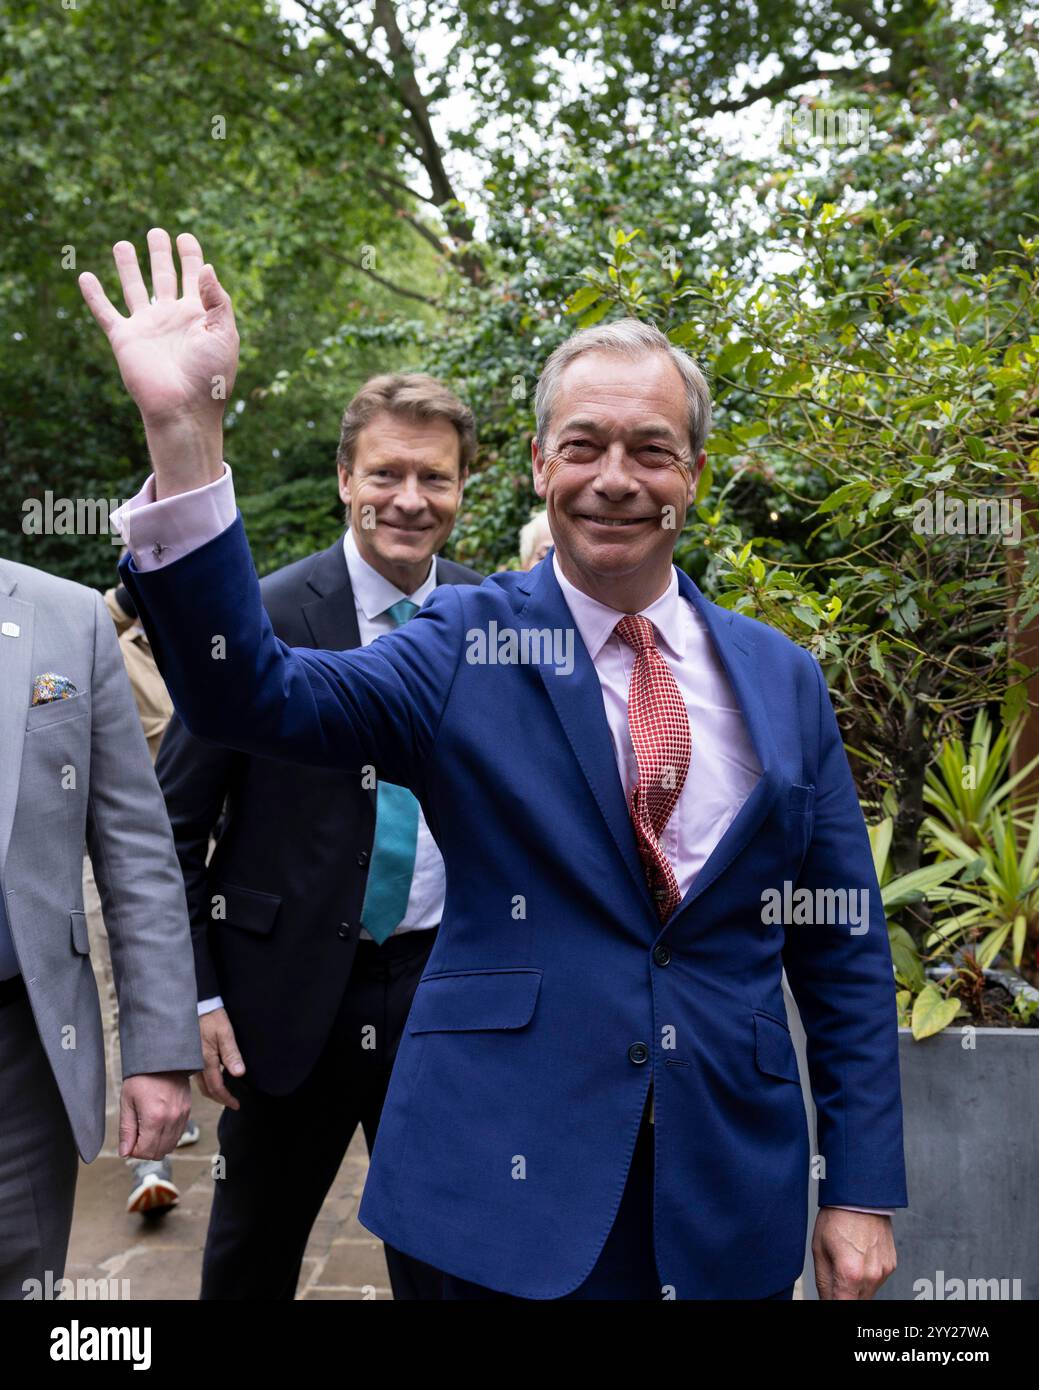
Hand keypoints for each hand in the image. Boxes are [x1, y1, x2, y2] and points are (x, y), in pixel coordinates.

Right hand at [78, 229, 238, 496]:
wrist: (184, 409)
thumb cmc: (210, 376)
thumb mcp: (224, 334)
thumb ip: (217, 300)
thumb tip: (206, 267)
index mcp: (197, 315)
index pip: (194, 278)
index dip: (191, 256)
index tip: (186, 237)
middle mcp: (170, 317)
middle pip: (163, 276)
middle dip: (160, 254)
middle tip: (157, 232)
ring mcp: (146, 327)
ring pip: (133, 288)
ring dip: (128, 266)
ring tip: (122, 244)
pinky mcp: (125, 338)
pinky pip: (105, 312)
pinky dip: (94, 295)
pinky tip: (85, 276)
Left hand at [118, 1071, 191, 1158]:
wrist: (163, 1057)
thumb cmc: (142, 1076)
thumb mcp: (127, 1102)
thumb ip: (126, 1130)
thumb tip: (125, 1153)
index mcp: (154, 1117)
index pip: (145, 1151)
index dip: (133, 1152)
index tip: (128, 1142)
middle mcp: (171, 1119)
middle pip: (159, 1152)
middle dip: (144, 1150)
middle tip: (136, 1138)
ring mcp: (182, 1115)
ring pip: (170, 1146)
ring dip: (156, 1145)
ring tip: (146, 1131)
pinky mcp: (187, 1111)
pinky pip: (178, 1135)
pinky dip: (167, 1137)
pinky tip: (157, 1125)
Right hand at [196, 1007, 245, 1108]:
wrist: (195, 1005)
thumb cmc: (211, 1017)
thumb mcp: (225, 1033)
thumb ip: (232, 1054)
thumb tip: (239, 1074)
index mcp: (205, 1061)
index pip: (216, 1088)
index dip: (227, 1098)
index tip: (236, 1105)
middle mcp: (195, 1065)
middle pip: (207, 1090)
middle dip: (219, 1098)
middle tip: (231, 1102)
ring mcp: (190, 1061)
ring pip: (201, 1083)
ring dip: (212, 1091)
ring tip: (224, 1093)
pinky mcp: (188, 1056)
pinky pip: (197, 1075)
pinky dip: (206, 1081)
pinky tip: (214, 1077)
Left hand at [812, 1208, 896, 1298]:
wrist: (861, 1196)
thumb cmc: (838, 1217)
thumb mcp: (819, 1250)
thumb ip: (823, 1283)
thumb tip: (826, 1300)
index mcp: (850, 1274)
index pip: (841, 1306)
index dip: (833, 1304)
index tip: (829, 1298)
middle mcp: (871, 1276)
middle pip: (856, 1302)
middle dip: (844, 1295)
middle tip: (835, 1274)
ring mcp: (884, 1271)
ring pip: (867, 1293)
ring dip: (856, 1286)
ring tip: (847, 1260)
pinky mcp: (891, 1265)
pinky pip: (877, 1280)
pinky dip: (867, 1275)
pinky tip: (859, 1256)